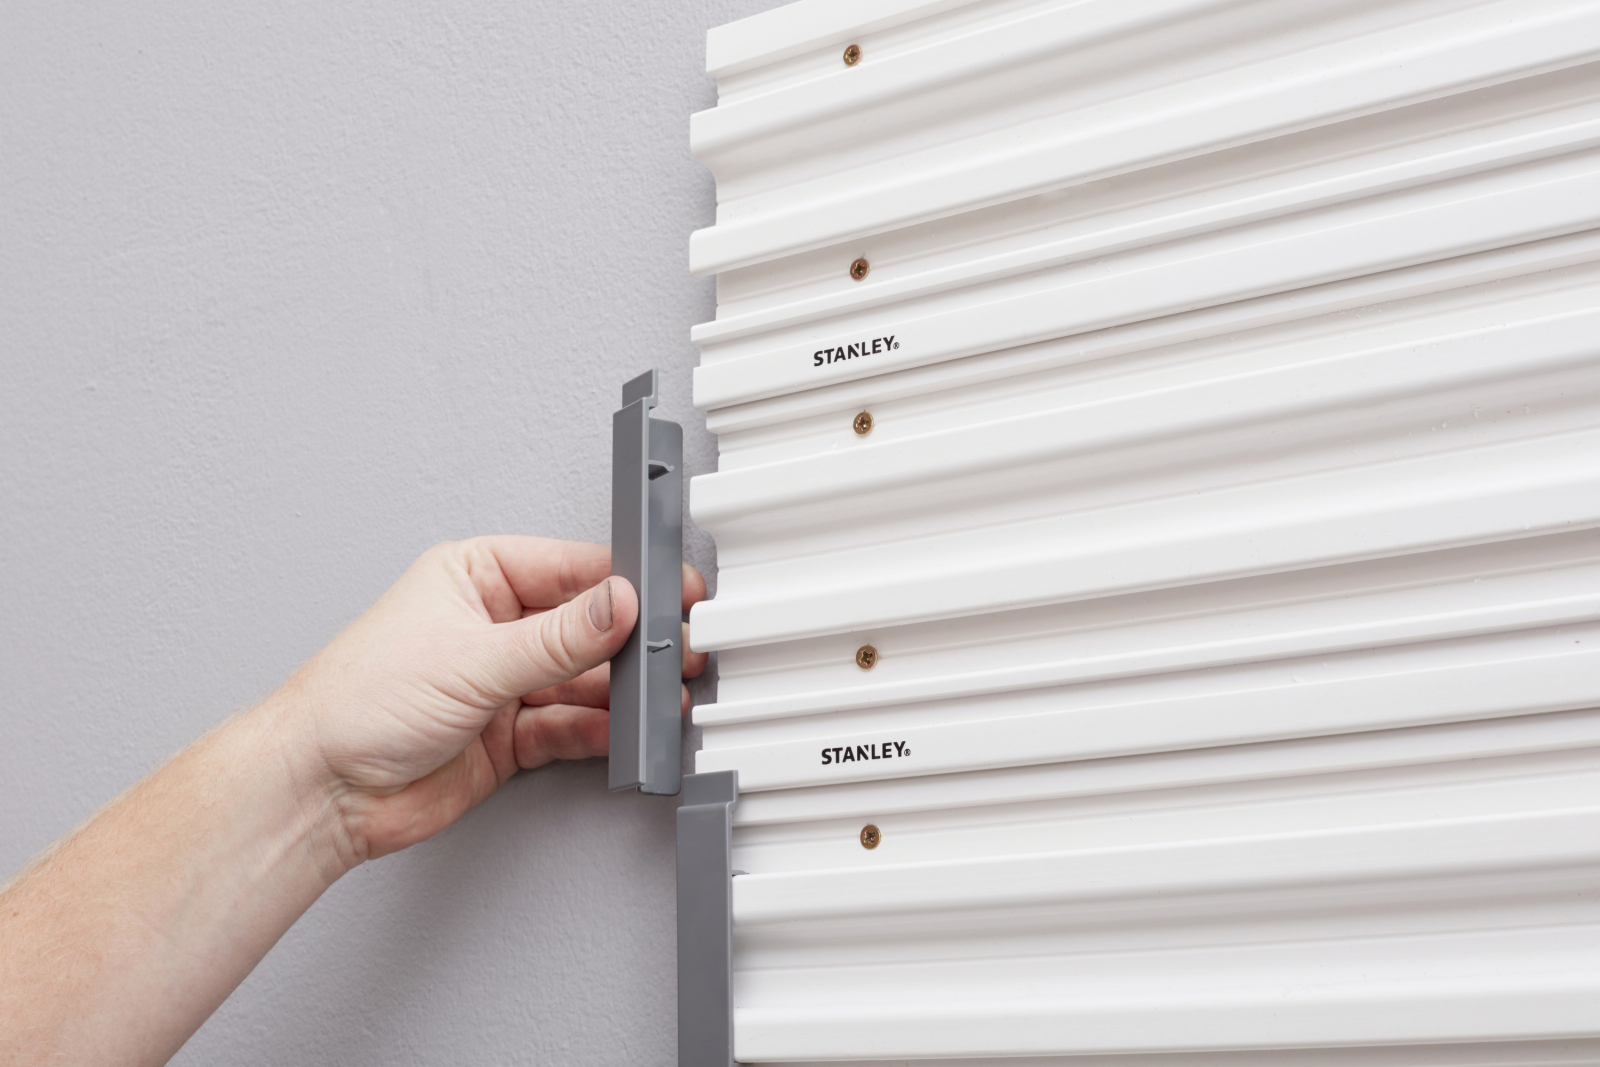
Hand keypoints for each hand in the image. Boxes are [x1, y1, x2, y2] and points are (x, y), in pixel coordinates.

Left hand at [276, 536, 706, 867]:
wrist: (321, 792)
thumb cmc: (355, 702)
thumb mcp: (473, 657)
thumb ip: (558, 636)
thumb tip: (619, 604)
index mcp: (476, 577)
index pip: (570, 568)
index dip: (624, 581)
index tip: (670, 592)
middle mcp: (494, 626)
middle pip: (585, 627)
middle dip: (631, 642)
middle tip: (676, 651)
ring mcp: (503, 683)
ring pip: (584, 680)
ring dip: (623, 692)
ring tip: (660, 697)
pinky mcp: (509, 737)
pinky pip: (571, 726)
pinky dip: (601, 731)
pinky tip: (624, 732)